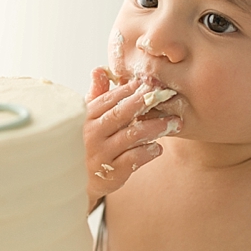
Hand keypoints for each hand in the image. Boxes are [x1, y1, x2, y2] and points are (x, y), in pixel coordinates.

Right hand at [84, 67, 181, 212]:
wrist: (76, 180)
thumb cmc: (87, 143)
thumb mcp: (88, 118)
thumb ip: (97, 94)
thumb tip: (99, 69)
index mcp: (86, 117)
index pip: (109, 98)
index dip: (130, 89)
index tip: (150, 82)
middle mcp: (91, 134)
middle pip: (121, 114)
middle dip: (145, 102)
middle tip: (167, 95)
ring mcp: (100, 154)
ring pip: (131, 136)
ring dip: (155, 127)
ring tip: (174, 122)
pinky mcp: (111, 173)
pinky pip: (133, 159)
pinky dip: (147, 152)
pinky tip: (158, 148)